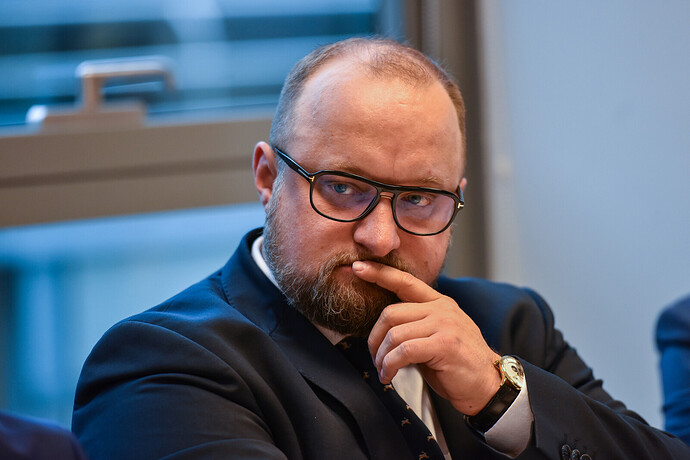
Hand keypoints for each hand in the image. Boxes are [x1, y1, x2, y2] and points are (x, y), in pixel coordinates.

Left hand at [352, 260, 501, 415]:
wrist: (488, 386)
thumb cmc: (457, 364)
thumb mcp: (436, 336)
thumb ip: (415, 325)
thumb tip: (384, 330)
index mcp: (438, 303)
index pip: (404, 281)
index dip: (379, 273)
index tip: (358, 267)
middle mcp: (441, 308)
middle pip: (391, 313)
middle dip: (375, 338)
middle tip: (374, 357)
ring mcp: (444, 324)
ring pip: (395, 334)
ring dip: (382, 357)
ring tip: (383, 370)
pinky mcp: (444, 344)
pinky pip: (403, 351)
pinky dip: (390, 365)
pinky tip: (389, 376)